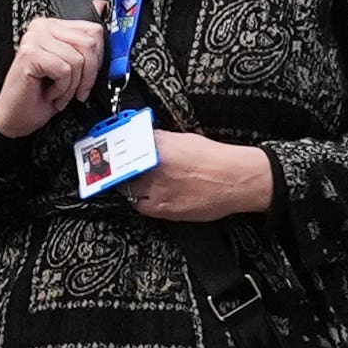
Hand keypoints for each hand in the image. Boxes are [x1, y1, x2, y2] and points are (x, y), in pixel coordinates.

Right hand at [0, 14, 111, 140]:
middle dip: (87, 74)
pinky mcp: (30, 54)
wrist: (16, 116)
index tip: (88, 75)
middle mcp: (41, 27)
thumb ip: (85, 39)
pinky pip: (65, 70)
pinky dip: (62, 89)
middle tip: (75, 89)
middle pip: (89, 44)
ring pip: (78, 59)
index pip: (93, 30)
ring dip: (72, 85)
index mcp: (52, 25)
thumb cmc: (40, 94)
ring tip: (59, 92)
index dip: (97, 58)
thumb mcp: (71, 66)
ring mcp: (34, 39)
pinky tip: (49, 92)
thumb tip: (102, 6)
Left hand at [122, 127, 278, 221]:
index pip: (126, 148)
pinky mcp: (164, 209)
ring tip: (136, 184)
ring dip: (130, 187)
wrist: (236, 179)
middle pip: (124, 170)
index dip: (117, 152)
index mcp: (160, 146)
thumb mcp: (184, 139)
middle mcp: (155, 167)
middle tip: (123, 170)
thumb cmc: (215, 159)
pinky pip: (141, 207)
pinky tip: (145, 197)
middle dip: (123, 170)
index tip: (111, 153)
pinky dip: (140, 202)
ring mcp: (158, 189)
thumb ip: (159, 141)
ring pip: (129, 190)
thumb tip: (143, 141)